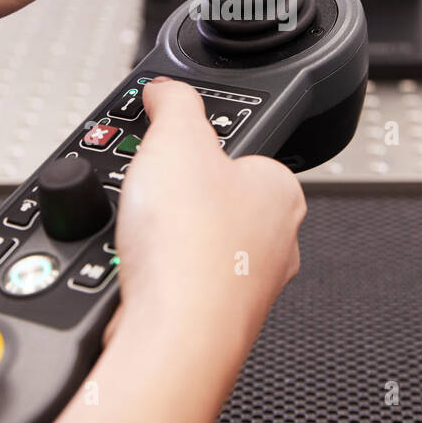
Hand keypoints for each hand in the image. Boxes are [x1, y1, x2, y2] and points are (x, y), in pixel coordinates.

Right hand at [113, 77, 304, 341]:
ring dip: (165, 241)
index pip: (242, 155)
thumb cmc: (192, 246)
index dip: (198, 149)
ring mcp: (248, 287)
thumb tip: (165, 89)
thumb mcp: (175, 139)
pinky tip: (139, 274)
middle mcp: (277, 242)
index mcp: (282, 191)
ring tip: (142, 237)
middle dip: (178, 200)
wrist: (174, 334)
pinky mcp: (216, 321)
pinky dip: (156, 278)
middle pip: (216, 203)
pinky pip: (179, 286)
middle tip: (150, 196)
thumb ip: (174, 103)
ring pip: (196, 247)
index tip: (169, 151)